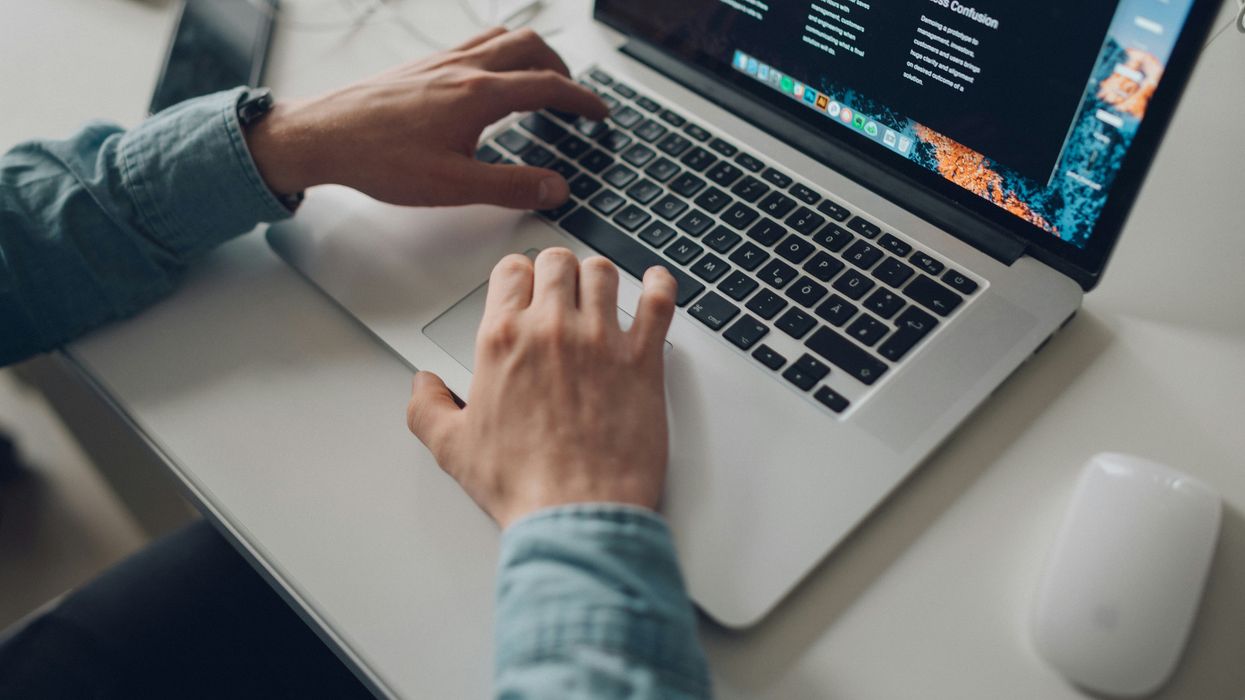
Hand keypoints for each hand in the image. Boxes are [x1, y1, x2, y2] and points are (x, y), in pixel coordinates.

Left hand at [245, 27, 607, 209]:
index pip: (547, 86)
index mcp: (478, 95)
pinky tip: (489, 79)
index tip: (599, 113)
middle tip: (574, 96)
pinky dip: (499, 53)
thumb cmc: (379, 159)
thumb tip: (555, 187)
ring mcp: (441, 61)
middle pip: (531, 47)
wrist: (322, 136)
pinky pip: (474, 44)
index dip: (581, 99)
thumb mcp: (453, 186)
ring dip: (532, 53)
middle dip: (562, 68)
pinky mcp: (422, 66)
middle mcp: (463, 68)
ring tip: (541, 79)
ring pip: (502, 38)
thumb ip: (511, 186)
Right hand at [406, 250, 676, 528]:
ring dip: (598, 278)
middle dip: (557, 271)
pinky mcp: (643, 359)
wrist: (576, 513)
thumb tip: (423, 385)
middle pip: (557, 263)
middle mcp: (552, 329)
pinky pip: (658, 301)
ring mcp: (601, 340)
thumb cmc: (523, 484)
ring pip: (603, 273)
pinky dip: (659, 285)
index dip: (518, 276)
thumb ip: (428, 407)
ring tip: (599, 291)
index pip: (511, 271)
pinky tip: (654, 284)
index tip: (523, 286)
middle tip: (560, 289)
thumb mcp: (453, 448)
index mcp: (504, 340)